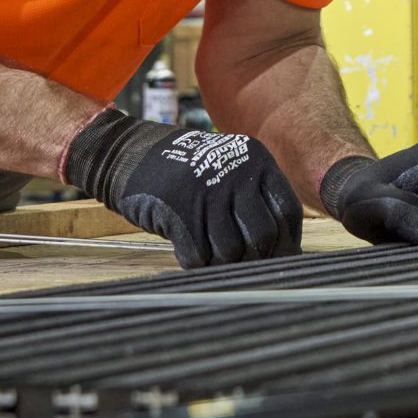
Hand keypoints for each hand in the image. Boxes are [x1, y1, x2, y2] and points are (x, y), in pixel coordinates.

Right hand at [64, 108, 302, 268]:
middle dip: (256, 258)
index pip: (287, 212)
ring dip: (221, 262)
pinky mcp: (180, 211)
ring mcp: (208, 193)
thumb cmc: (186, 171)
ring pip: (231, 251)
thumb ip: (254, 199)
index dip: (287, 242)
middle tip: (243, 264)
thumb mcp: (229, 169)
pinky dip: (195, 262)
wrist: (131, 153)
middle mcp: (236, 175)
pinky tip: (188, 249)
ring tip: (210, 254)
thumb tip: (284, 249)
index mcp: (256, 161)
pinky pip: (198, 256)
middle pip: (263, 236)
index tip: (281, 258)